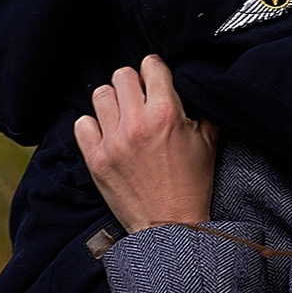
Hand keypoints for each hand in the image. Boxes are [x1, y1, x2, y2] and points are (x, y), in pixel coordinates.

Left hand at [74, 54, 217, 232]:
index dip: (154, 71)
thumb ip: (199, 110)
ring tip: (122, 116)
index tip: (155, 81)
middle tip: (139, 99)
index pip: (151, 65)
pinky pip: (82, 124)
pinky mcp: (96, 159)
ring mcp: (113, 141)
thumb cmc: (192, 185)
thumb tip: (190, 87)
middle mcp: (137, 123)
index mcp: (166, 114)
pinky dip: (92, 126)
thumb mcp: (209, 142)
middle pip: (122, 75)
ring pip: (100, 94)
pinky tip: (107, 134)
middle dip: (133, 83)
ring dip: (113, 101)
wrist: (171, 227)